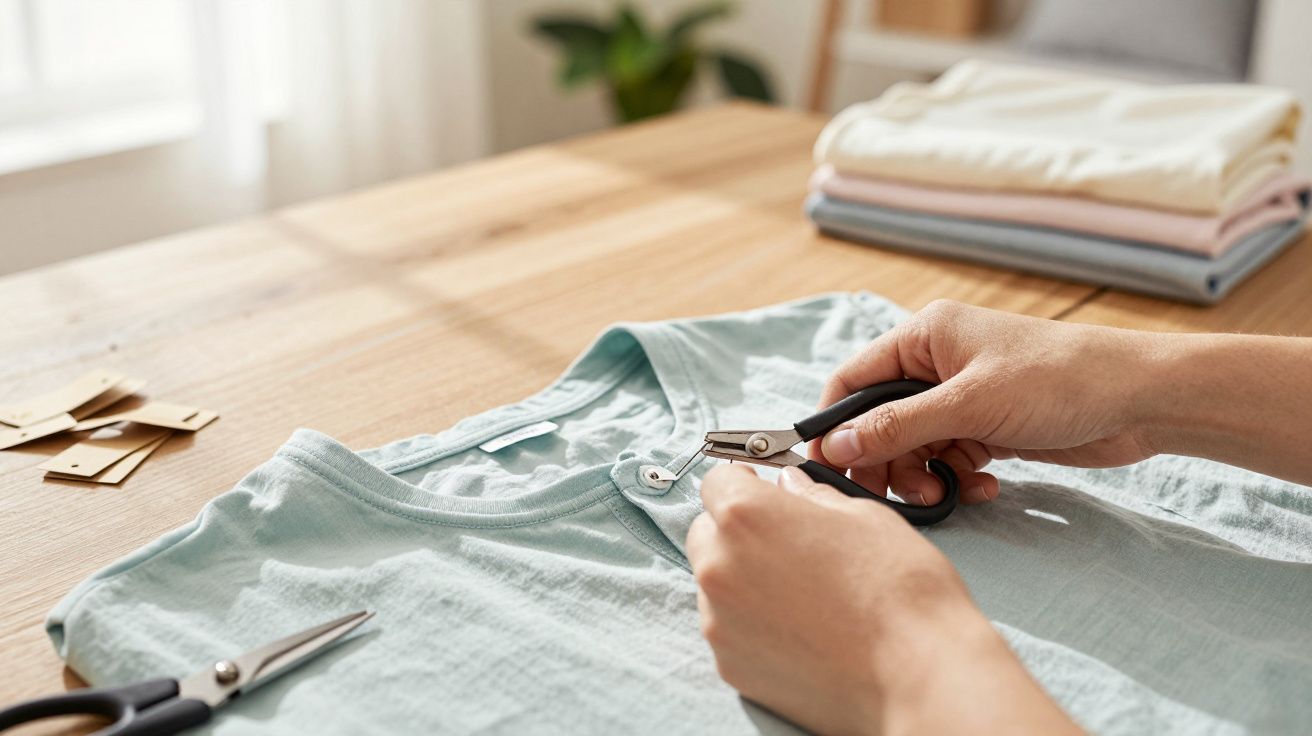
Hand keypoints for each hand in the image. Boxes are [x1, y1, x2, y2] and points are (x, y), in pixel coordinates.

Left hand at [686, 464, 1078, 734]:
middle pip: (707, 533)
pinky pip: (728, 628)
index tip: (764, 492)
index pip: (718, 482)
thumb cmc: (899, 591)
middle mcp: (719, 566)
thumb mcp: (863, 516)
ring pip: (715, 583)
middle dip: (737, 531)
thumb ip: (814, 497)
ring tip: (801, 592)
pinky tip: (799, 625)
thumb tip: (793, 487)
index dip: (744, 483)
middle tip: (786, 542)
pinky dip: (751, 621)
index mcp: (746, 516)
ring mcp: (719, 621)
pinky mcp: (730, 663)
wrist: (916, 674)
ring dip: (743, 577)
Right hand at [813, 300, 1163, 505]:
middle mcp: (937, 364)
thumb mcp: (969, 405)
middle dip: (885, 461)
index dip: (834, 425)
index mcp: (924, 337)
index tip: (826, 469)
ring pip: (914, 446)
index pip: (853, 380)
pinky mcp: (987, 427)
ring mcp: (963, 397)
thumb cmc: (1058, 381)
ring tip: (946, 494)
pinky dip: (956, 478)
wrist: (1140, 401)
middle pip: (880, 421)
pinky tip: (983, 487)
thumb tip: (834, 447)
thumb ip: (897, 427)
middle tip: (897, 497)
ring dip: (923, 476)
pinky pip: (948, 459)